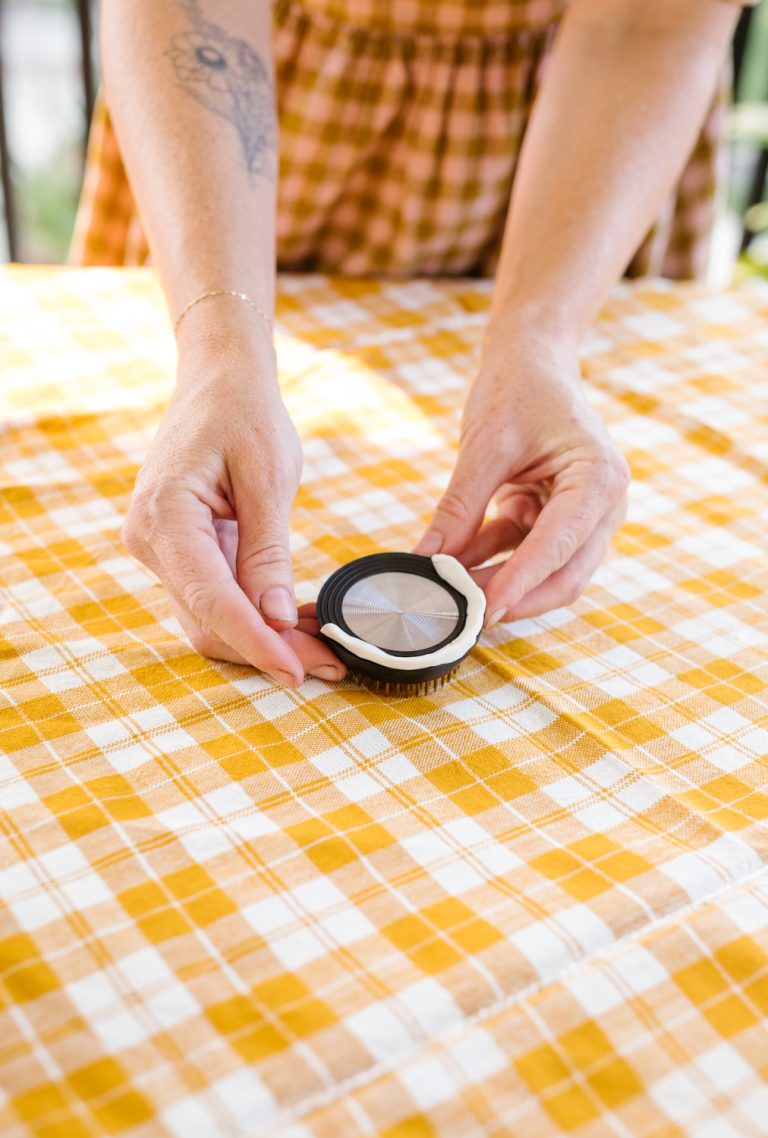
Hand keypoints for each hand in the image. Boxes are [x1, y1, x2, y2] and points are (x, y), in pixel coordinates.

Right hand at [122, 333, 344, 685]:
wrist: (218, 379)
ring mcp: (161, 550)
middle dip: (267, 651)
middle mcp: (150, 541)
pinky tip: (299, 626)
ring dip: (264, 641)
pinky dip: (254, 619)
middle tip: (331, 666)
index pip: (211, 600)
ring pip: (210, 620)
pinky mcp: (180, 553)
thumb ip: (268, 552)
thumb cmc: (245, 414)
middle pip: (207, 622)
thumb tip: (276, 619)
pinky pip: (213, 600)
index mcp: (165, 516)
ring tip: (325, 652)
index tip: (298, 673)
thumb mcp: (268, 477)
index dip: (256, 643)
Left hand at [414, 333, 629, 624]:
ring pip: (548, 573)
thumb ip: (459, 507)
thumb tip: (428, 560)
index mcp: (599, 478)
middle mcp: (605, 504)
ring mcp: (586, 516)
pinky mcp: (560, 519)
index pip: (559, 545)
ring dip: (499, 582)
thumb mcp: (484, 445)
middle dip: (515, 597)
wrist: (532, 361)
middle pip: (566, 575)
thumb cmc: (517, 390)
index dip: (519, 581)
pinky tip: (454, 562)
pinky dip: (493, 559)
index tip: (483, 610)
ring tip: (449, 589)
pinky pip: (527, 552)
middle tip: (464, 615)